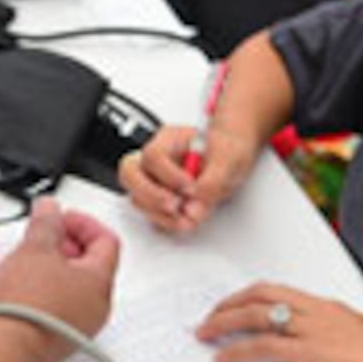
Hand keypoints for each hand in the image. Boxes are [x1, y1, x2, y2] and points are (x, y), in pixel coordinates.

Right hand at [0, 198, 121, 347]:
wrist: (6, 349)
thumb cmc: (27, 308)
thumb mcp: (35, 249)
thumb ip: (46, 223)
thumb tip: (50, 209)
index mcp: (100, 282)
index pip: (106, 241)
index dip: (83, 223)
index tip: (60, 218)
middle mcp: (96, 307)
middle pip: (92, 264)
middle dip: (67, 244)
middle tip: (43, 237)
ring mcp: (80, 326)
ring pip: (76, 287)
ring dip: (55, 268)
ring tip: (29, 262)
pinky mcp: (59, 340)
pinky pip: (62, 306)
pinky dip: (48, 291)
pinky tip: (24, 289)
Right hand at [118, 122, 258, 234]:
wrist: (231, 159)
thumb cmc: (226, 150)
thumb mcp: (229, 159)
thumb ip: (213, 181)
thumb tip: (196, 206)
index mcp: (169, 139)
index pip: (153, 155)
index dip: (169, 175)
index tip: (192, 188)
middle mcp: (156, 159)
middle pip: (130, 174)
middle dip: (152, 195)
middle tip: (177, 206)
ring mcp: (154, 180)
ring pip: (136, 197)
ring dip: (159, 213)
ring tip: (186, 219)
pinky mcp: (160, 199)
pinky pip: (150, 213)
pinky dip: (165, 222)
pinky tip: (185, 222)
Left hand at [197, 283, 362, 361]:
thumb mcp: (358, 346)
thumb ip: (331, 342)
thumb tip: (310, 353)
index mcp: (329, 307)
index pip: (278, 290)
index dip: (248, 296)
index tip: (232, 305)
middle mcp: (318, 311)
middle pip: (260, 294)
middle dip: (228, 303)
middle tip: (209, 316)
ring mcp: (314, 330)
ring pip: (255, 315)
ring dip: (222, 323)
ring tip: (205, 334)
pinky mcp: (312, 354)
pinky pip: (263, 346)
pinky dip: (237, 350)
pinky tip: (224, 358)